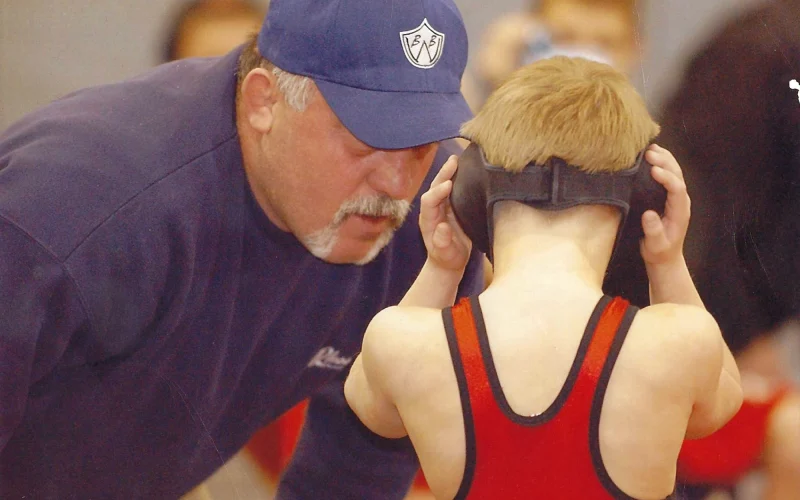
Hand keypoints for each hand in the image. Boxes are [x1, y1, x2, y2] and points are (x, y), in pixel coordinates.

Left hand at [419, 155, 472, 271]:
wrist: (449, 262)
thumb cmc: (447, 259)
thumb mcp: (445, 254)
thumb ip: (442, 243)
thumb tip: (443, 227)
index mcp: (428, 220)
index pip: (429, 201)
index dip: (438, 192)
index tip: (449, 184)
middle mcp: (433, 210)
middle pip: (434, 188)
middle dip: (443, 174)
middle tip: (454, 161)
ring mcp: (442, 207)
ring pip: (443, 186)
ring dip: (449, 172)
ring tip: (458, 159)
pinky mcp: (452, 207)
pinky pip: (453, 190)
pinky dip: (457, 178)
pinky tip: (466, 169)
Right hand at [639, 144, 690, 266]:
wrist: (664, 257)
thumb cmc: (659, 251)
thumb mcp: (655, 245)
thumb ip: (653, 231)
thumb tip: (648, 214)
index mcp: (680, 211)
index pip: (677, 189)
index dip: (667, 178)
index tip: (653, 171)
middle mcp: (681, 201)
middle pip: (678, 176)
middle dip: (665, 162)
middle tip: (649, 153)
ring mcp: (676, 198)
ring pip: (675, 173)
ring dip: (665, 159)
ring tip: (651, 148)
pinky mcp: (668, 197)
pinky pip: (668, 176)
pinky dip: (662, 164)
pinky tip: (653, 156)